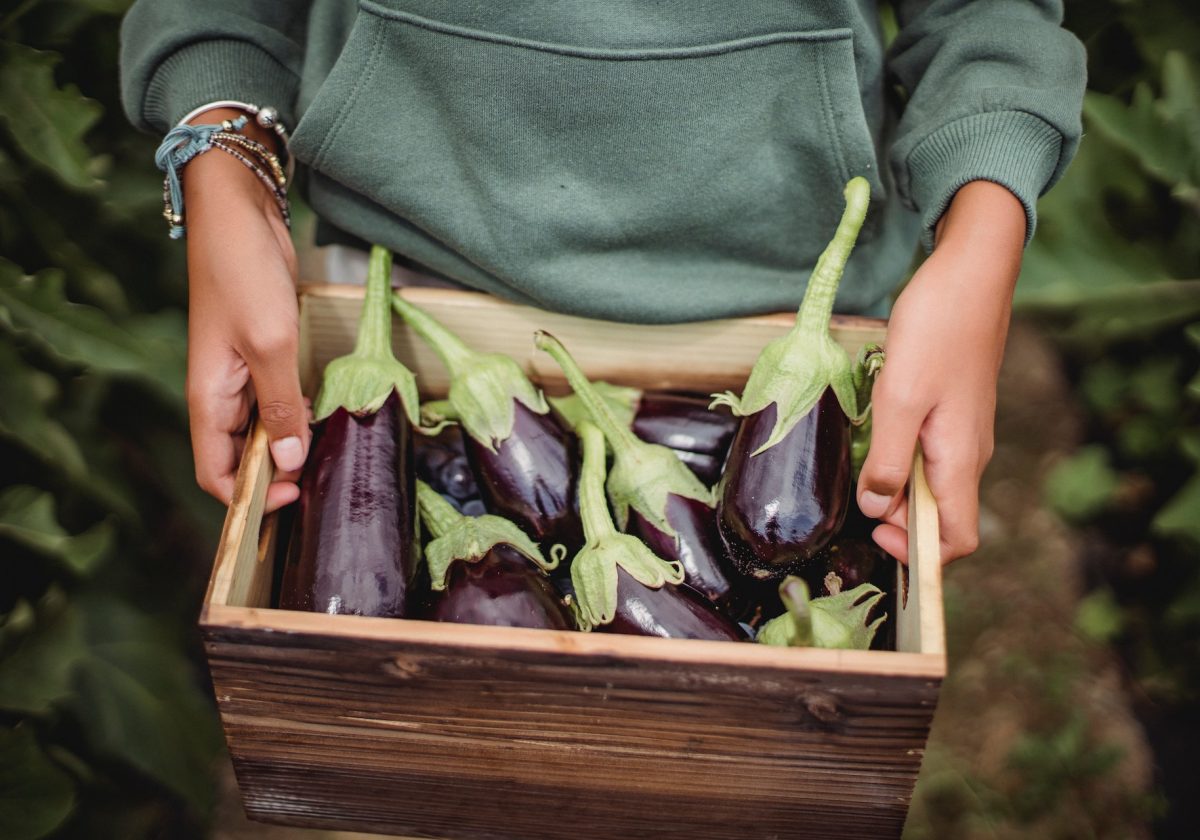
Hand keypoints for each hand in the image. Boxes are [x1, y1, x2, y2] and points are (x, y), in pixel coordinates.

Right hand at [183, 108, 308, 511]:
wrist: (239, 210)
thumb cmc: (243, 272)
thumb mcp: (269, 343)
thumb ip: (279, 406)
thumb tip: (286, 462)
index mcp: (208, 398)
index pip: (215, 474)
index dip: (249, 497)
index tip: (291, 498)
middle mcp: (219, 394)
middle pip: (240, 458)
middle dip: (273, 478)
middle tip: (319, 484)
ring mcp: (241, 374)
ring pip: (261, 431)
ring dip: (288, 448)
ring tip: (327, 459)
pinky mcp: (262, 354)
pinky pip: (275, 401)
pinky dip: (295, 415)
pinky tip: (324, 420)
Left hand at [856, 180, 1025, 562]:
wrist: (971, 272)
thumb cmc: (938, 329)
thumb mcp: (900, 398)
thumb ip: (887, 459)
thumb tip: (876, 508)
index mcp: (960, 460)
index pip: (958, 540)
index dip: (918, 552)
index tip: (875, 533)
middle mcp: (968, 453)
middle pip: (938, 514)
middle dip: (896, 517)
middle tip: (853, 493)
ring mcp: (962, 431)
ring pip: (929, 481)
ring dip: (894, 484)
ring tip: (858, 459)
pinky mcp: (952, 409)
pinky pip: (926, 451)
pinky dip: (899, 455)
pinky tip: (873, 431)